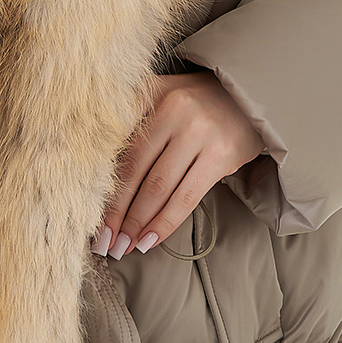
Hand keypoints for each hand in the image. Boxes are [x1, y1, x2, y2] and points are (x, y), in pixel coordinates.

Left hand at [95, 72, 263, 259]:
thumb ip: (132, 115)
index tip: (92, 218)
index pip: (124, 153)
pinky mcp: (222, 156)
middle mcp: (178, 114)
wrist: (249, 97)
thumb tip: (95, 163)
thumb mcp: (163, 95)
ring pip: (161, 188)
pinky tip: (151, 239)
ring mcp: (202, 135)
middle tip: (104, 243)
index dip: (107, 189)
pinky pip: (188, 197)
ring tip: (125, 247)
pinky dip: (167, 221)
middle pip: (138, 173)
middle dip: (118, 213)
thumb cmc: (196, 102)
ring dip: (140, 223)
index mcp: (156, 98)